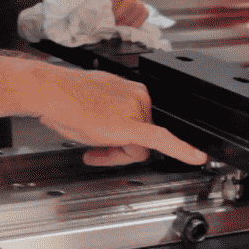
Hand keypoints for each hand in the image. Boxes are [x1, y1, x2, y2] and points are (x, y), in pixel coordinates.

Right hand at [30, 65, 207, 166]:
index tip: (118, 141)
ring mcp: (137, 110)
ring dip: (116, 155)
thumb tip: (112, 130)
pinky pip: (163, 141)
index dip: (123, 139)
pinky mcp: (133, 127)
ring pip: (138, 149)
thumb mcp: (95, 105)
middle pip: (141, 139)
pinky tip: (196, 157)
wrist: (52, 92)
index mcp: (132, 90)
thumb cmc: (65, 97)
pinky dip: (182, 150)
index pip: (139, 123)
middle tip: (95, 149)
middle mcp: (139, 97)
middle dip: (118, 150)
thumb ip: (112, 116)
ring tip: (92, 148)